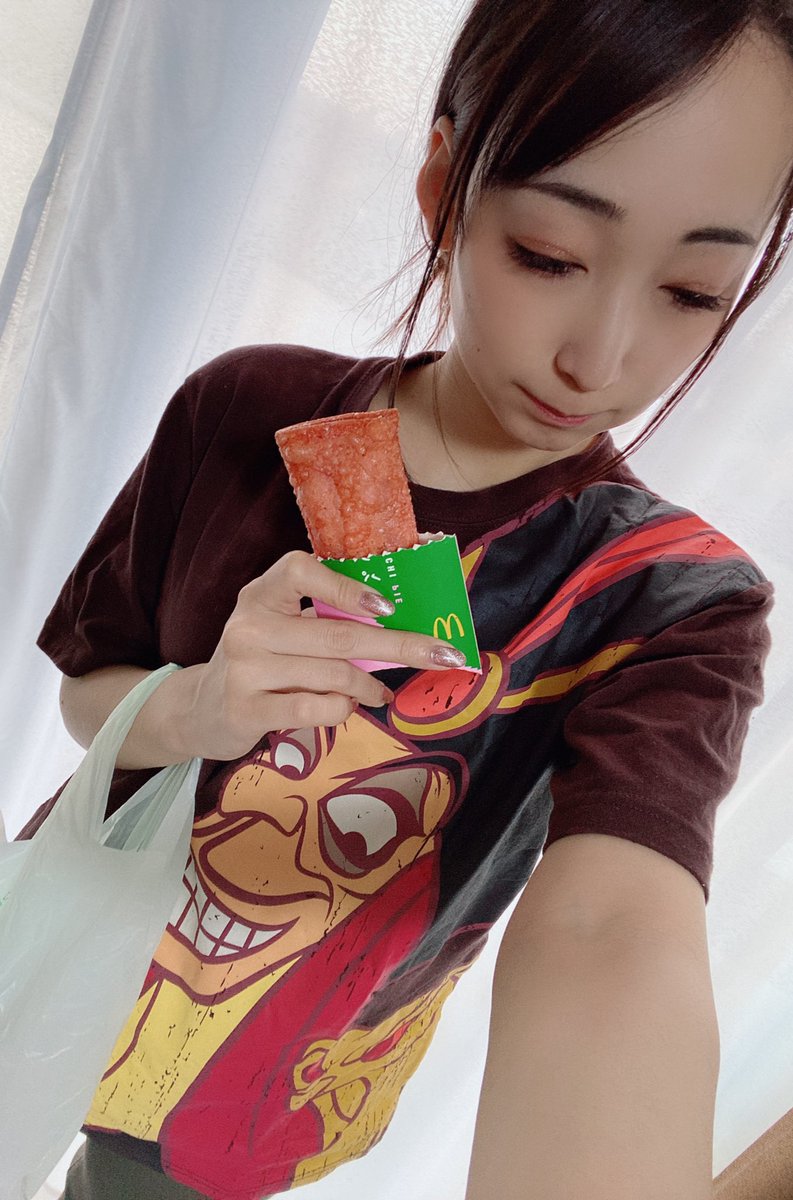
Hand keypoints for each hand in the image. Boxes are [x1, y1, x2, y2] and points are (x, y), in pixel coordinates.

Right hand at [173, 550, 465, 759]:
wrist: (203, 708)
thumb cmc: (262, 661)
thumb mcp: (282, 628)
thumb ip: (324, 619)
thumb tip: (403, 624)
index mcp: (260, 594)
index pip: (299, 570)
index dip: (345, 586)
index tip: (387, 607)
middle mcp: (248, 626)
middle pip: (336, 634)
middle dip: (400, 645)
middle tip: (442, 654)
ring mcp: (244, 670)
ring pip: (332, 675)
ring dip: (369, 685)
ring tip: (379, 692)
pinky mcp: (246, 710)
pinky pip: (315, 709)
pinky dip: (342, 709)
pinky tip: (346, 707)